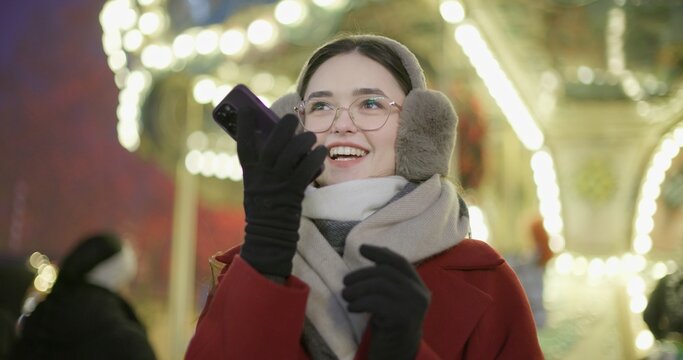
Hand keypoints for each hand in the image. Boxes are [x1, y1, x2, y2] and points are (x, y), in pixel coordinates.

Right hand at [237, 109, 326, 277]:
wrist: (270, 232)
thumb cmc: (265, 203)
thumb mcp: (256, 183)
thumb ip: (263, 164)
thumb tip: (278, 138)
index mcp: (250, 172)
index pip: (244, 145)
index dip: (243, 126)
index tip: (246, 109)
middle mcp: (263, 175)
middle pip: (273, 144)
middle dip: (283, 127)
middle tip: (292, 117)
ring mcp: (278, 183)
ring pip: (293, 153)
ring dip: (304, 141)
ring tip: (309, 136)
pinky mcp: (294, 191)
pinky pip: (307, 169)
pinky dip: (316, 158)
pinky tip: (320, 153)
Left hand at [342, 245, 430, 359]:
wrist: (396, 354)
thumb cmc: (389, 324)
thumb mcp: (391, 298)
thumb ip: (387, 279)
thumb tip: (371, 254)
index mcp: (418, 286)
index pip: (399, 262)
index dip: (380, 253)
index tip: (362, 249)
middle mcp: (420, 294)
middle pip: (386, 272)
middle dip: (362, 274)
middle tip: (345, 282)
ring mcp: (413, 306)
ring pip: (380, 285)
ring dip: (357, 289)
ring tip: (346, 296)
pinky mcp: (402, 318)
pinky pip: (376, 302)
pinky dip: (360, 302)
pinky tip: (352, 308)